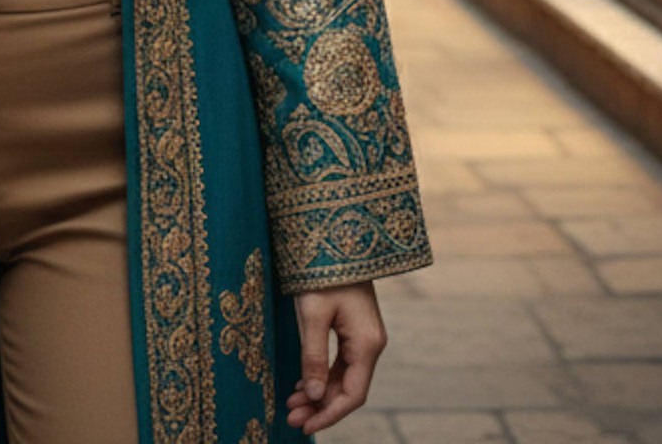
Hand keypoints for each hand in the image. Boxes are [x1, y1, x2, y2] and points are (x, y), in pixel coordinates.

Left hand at [286, 280, 385, 432]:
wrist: (336, 237)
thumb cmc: (322, 273)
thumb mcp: (312, 316)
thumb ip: (314, 358)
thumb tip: (315, 396)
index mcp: (367, 343)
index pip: (353, 394)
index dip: (329, 414)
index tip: (305, 425)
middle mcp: (371, 343)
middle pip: (348, 388)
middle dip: (320, 405)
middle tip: (290, 416)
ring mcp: (365, 336)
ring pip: (343, 376)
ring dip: (319, 392)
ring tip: (291, 403)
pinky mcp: (355, 328)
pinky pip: (341, 361)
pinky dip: (323, 375)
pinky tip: (303, 383)